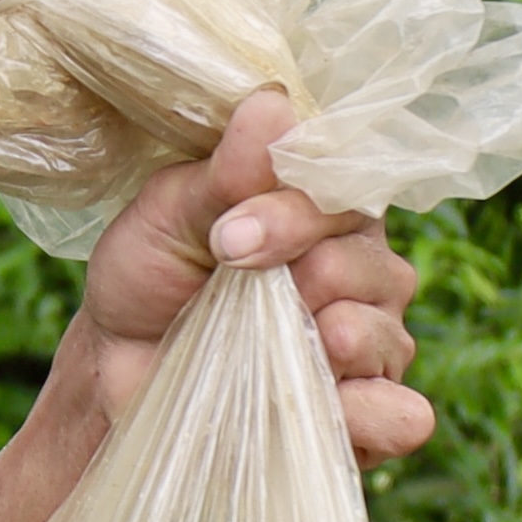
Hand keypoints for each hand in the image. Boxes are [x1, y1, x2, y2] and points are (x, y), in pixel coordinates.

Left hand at [55, 88, 433, 465]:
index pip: (352, 192)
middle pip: (374, 266)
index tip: (229, 238)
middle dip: (300, 277)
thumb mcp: (166, 216)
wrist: (119, 374)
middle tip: (232, 288)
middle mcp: (364, 272)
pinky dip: (367, 415)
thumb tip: (273, 103)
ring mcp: (374, 345)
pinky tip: (319, 406)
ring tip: (265, 349)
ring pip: (387, 336)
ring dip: (325, 343)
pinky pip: (403, 417)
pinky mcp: (367, 418)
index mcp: (326, 209)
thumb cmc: (150, 279)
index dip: (296, 214)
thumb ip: (224, 173)